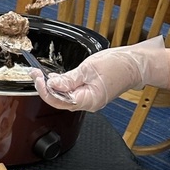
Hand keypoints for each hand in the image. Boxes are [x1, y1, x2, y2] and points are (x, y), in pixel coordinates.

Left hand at [30, 36, 169, 111]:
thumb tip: (52, 84)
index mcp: (88, 100)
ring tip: (40, 74)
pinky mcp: (89, 94)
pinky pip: (71, 92)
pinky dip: (61, 85)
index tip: (37, 78)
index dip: (44, 90)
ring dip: (52, 86)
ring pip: (64, 97)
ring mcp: (88, 100)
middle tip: (34, 74)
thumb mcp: (89, 68)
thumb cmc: (117, 65)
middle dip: (45, 88)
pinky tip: (53, 78)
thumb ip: (69, 78)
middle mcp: (87, 104)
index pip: (58, 101)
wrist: (135, 65)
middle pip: (59, 100)